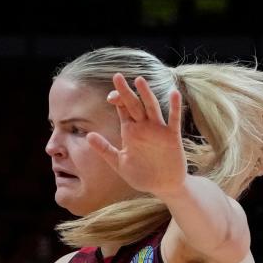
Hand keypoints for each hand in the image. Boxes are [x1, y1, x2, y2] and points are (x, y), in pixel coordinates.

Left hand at [88, 73, 186, 199]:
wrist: (163, 186)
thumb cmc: (141, 174)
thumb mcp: (119, 163)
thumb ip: (104, 149)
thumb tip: (88, 136)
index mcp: (131, 131)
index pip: (122, 110)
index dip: (117, 100)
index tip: (110, 95)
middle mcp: (144, 127)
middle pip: (134, 105)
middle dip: (126, 92)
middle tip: (117, 76)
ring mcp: (158, 130)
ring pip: (151, 108)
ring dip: (146, 94)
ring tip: (139, 80)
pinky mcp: (172, 137)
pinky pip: (174, 119)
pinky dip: (174, 107)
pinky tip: (173, 93)